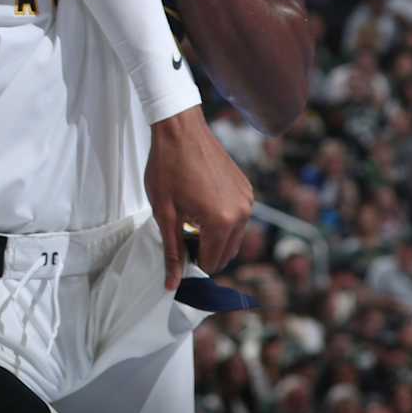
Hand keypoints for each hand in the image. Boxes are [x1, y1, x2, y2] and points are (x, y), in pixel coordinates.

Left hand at [144, 107, 253, 288]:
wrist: (180, 129)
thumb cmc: (167, 167)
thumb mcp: (164, 213)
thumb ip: (172, 251)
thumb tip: (173, 283)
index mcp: (222, 222)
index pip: (212, 262)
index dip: (193, 261)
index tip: (177, 247)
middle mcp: (242, 213)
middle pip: (226, 253)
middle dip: (205, 251)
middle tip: (181, 232)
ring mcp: (247, 199)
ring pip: (233, 236)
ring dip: (214, 236)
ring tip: (189, 216)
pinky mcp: (246, 188)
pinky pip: (237, 217)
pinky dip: (222, 219)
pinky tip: (200, 203)